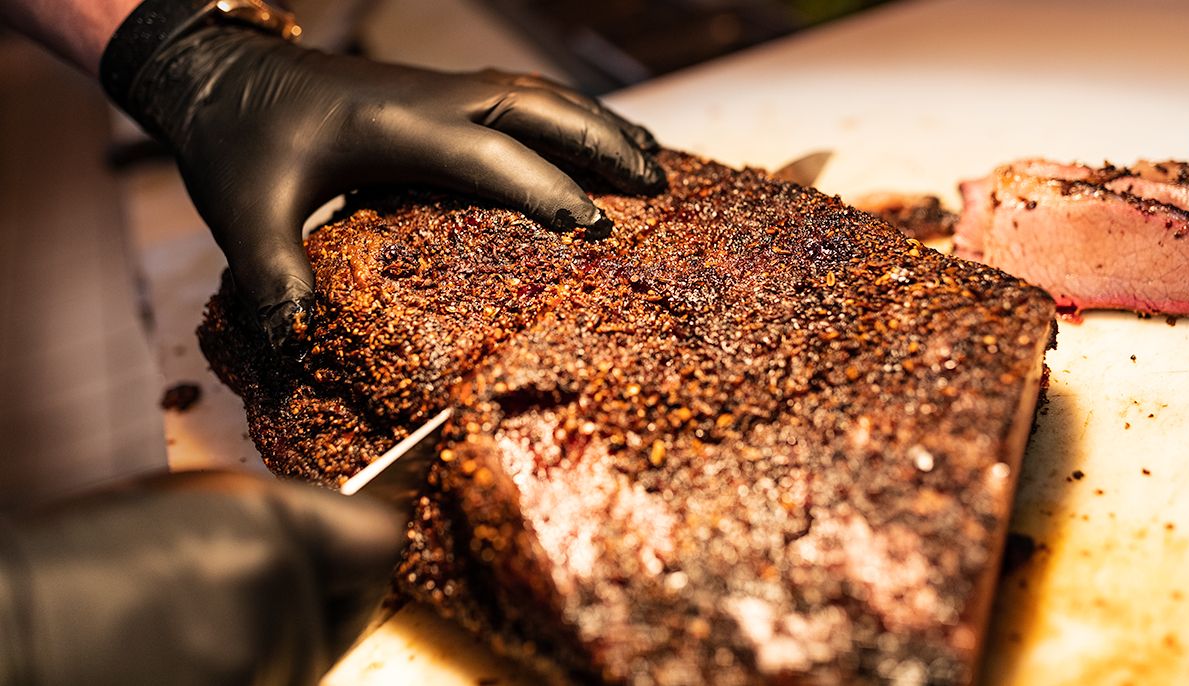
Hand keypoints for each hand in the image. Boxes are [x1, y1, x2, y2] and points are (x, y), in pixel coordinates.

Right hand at [0, 471, 403, 685]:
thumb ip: (275, 521)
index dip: (362, 550)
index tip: (348, 560)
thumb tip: (337, 544)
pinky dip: (243, 682)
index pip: (380, 540)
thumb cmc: (82, 563)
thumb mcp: (189, 506)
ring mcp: (259, 664)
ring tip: (188, 638)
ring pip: (306, 663)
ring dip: (272, 654)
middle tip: (243, 600)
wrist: (12, 629)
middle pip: (351, 611)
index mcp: (269, 524)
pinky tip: (181, 666)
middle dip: (316, 606)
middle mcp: (278, 593)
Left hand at [105, 25, 664, 347]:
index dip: (546, 187)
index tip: (596, 228)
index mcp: (397, 129)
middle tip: (656, 185)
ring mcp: (439, 88)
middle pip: (538, 106)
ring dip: (597, 120)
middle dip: (601, 141)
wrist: (223, 75)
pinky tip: (593, 133)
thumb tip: (299, 347)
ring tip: (650, 156)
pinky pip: (521, 92)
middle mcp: (432, 98)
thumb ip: (276, 281)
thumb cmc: (238, 145)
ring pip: (538, 91)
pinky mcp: (438, 90)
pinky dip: (569, 110)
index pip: (491, 155)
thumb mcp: (246, 216)